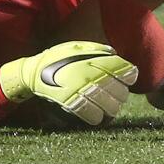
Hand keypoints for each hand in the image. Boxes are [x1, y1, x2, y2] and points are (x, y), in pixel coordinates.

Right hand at [0, 40, 138, 125]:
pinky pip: (90, 114)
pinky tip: (98, 117)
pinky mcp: (70, 102)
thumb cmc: (59, 57)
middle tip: (119, 96)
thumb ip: (98, 49)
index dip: (130, 76)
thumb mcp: (79, 46)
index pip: (122, 69)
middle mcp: (89, 73)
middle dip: (121, 95)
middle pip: (118, 90)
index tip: (129, 79)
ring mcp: (80, 88)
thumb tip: (115, 53)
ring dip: (112, 108)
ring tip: (111, 108)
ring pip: (108, 104)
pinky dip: (97, 118)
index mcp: (94, 59)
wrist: (33, 71)